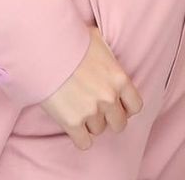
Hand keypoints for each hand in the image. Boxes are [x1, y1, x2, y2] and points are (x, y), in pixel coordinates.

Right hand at [40, 26, 142, 150]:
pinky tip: (75, 126)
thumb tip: (108, 56)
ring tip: (81, 110)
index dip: (126, 108)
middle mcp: (109, 97)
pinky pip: (84, 143)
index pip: (135, 106)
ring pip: (99, 131)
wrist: (48, 51)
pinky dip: (80, 137)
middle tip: (99, 111)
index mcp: (120, 78)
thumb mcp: (99, 41)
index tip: (117, 105)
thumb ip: (109, 56)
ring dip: (92, 124)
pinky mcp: (73, 123)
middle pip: (119, 124)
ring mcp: (92, 111)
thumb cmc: (72, 41)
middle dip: (110, 118)